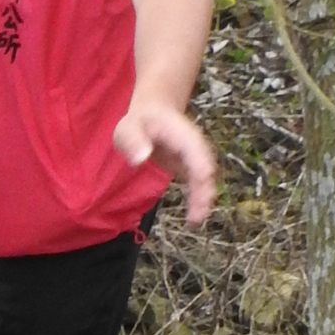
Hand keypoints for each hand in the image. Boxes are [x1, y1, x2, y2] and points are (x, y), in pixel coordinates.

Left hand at [114, 96, 216, 225]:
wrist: (155, 113)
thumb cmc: (140, 122)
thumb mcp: (128, 128)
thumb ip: (133, 141)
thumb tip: (140, 159)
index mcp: (182, 134)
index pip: (196, 152)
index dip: (200, 171)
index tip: (199, 190)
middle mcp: (195, 146)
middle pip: (206, 169)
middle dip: (204, 192)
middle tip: (195, 218)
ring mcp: (196, 157)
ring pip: (206, 179)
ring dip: (203, 200)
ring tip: (194, 221)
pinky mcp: (192, 168)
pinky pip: (199, 185)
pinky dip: (198, 200)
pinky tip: (193, 218)